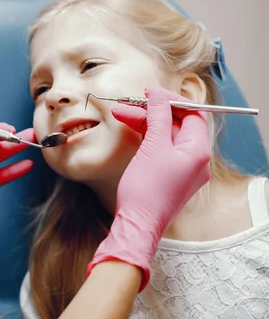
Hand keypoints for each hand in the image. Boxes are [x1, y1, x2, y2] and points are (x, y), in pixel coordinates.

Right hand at [87, 87, 210, 289]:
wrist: (138, 224)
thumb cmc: (146, 189)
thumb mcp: (152, 146)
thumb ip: (158, 117)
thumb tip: (158, 96)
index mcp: (198, 151)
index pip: (192, 114)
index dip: (171, 100)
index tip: (149, 93)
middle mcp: (196, 160)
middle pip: (177, 124)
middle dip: (152, 112)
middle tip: (128, 104)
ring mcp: (184, 170)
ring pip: (167, 137)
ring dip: (146, 124)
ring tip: (120, 114)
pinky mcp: (170, 177)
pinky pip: (163, 150)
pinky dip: (148, 139)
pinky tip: (131, 131)